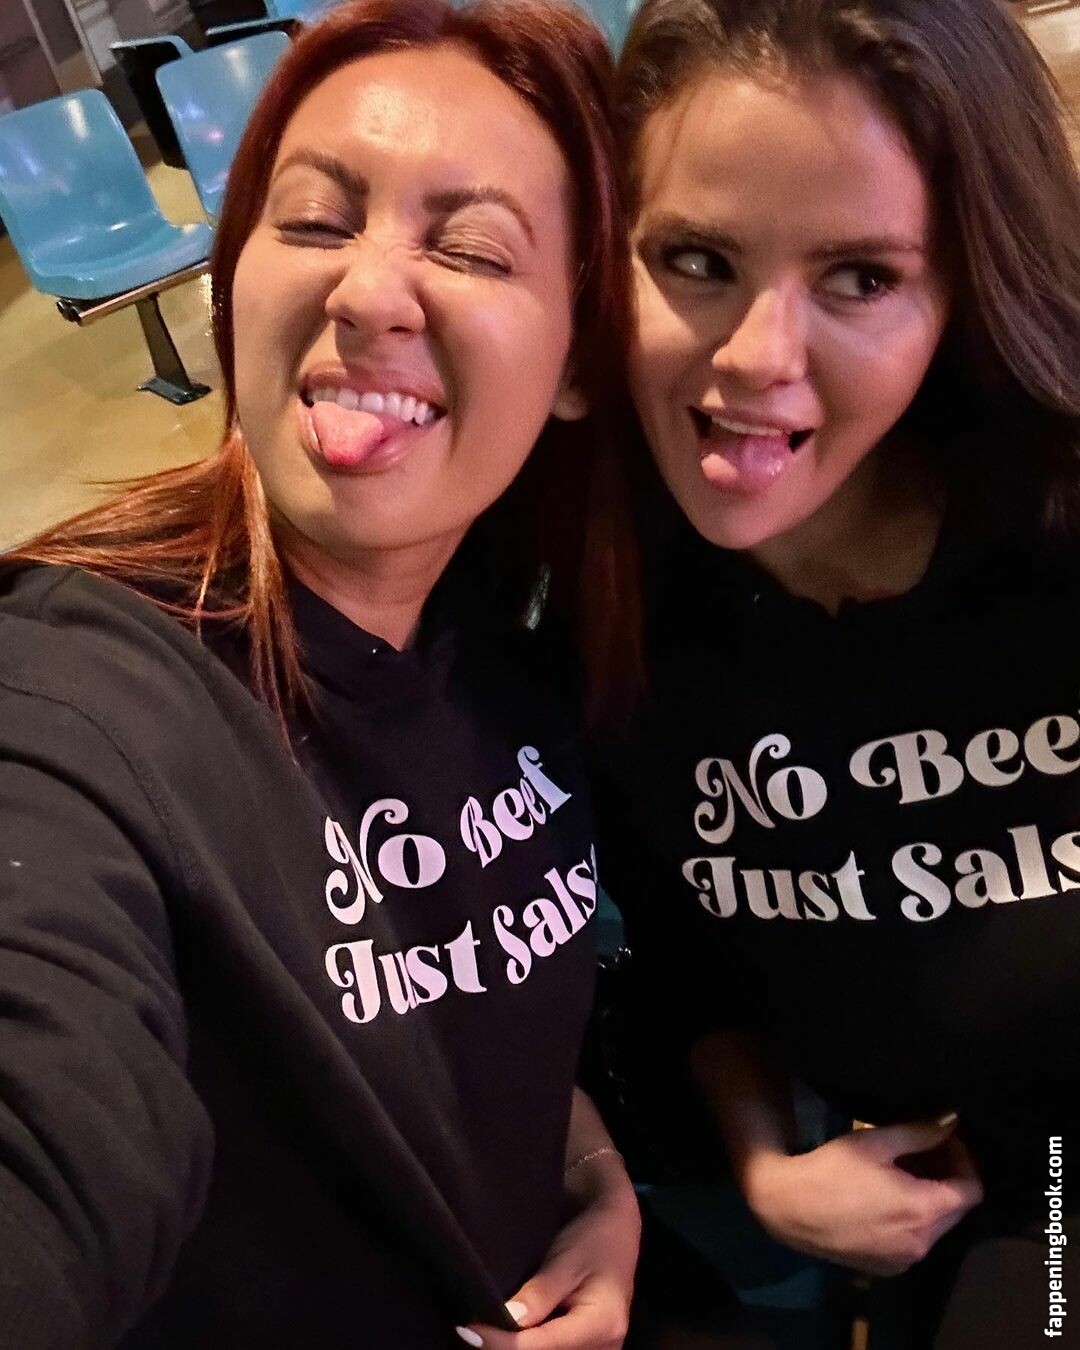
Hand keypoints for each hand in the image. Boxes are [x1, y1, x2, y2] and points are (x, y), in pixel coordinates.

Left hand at [458, 1154, 639, 1347]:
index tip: (469, 1331)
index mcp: (603, 1324)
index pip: (544, 1346)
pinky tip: (504, 1337)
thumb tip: (507, 1320)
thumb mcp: (566, 1259)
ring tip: (484, 1333)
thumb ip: (540, 1292)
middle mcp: (605, 1349)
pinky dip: (527, 1348)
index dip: (503, 1343)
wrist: (616, 1232)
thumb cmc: (592, 1238)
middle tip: (471, 1332)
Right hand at [742, 1116, 982, 1276]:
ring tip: (902, 1172)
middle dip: (947, 1177)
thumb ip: (919, 1132)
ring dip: (929, 1198)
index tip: (943, 1139)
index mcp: (923, 1212)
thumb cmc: (831, 1170)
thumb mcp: (874, 1142)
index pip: (971, 1190)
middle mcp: (921, 1244)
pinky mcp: (886, 1268)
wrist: (788, 1209)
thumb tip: (952, 1120)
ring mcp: (904, 1261)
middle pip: (956, 1209)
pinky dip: (911, 1220)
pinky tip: (885, 1200)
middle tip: (923, 1150)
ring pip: (935, 1227)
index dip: (964, 1160)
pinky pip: (914, 1242)